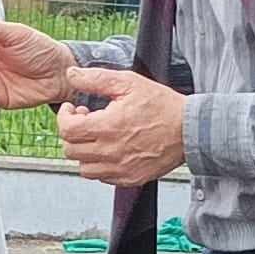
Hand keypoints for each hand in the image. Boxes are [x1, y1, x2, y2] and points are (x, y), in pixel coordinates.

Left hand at [57, 67, 185, 184]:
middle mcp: (111, 152)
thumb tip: (71, 75)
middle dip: (73, 133)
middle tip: (85, 120)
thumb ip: (96, 78)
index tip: (73, 109)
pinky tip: (110, 149)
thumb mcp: (129, 82)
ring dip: (84, 152)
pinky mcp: (129, 178)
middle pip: (70, 150)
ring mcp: (120, 169)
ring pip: (83, 168)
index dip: (64, 117)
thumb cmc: (162, 105)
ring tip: (97, 137)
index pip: (67, 130)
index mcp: (108, 127)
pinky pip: (101, 177)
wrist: (189, 130)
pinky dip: (99, 165)